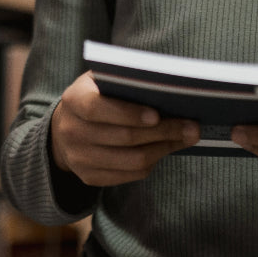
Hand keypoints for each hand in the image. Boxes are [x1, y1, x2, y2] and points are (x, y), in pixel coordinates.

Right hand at [50, 72, 198, 185]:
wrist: (65, 127)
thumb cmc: (96, 95)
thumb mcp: (103, 78)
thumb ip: (127, 78)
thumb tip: (168, 82)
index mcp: (74, 100)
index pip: (98, 109)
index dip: (128, 113)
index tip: (157, 115)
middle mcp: (72, 131)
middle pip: (123, 137)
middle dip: (163, 132)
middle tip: (192, 126)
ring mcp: (79, 158)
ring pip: (130, 160)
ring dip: (164, 149)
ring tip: (186, 138)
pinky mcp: (89, 177)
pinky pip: (128, 175)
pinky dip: (152, 162)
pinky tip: (166, 149)